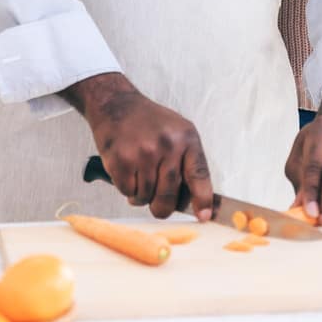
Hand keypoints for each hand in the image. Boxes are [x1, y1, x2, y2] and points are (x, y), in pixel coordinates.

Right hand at [64, 73, 211, 220]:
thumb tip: (194, 200)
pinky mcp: (122, 160)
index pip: (199, 174)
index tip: (204, 216)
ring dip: (141, 196)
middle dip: (162, 208)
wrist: (117, 105)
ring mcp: (144, 153)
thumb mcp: (178, 133)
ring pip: (146, 197)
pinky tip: (127, 172)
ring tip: (139, 176)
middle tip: (157, 205)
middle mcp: (168, 145)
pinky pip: (127, 192)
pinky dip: (127, 189)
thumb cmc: (150, 122)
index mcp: (186, 138)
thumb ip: (186, 162)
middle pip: (169, 196)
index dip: (202, 198)